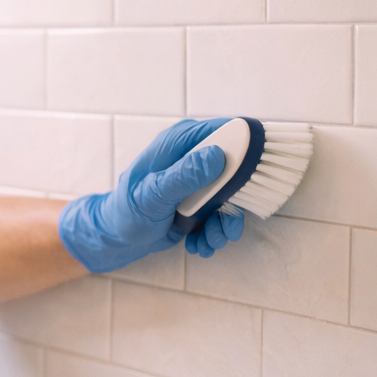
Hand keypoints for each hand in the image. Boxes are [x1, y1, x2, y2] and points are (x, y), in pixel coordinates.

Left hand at [57, 118, 244, 272]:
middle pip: (236, 169)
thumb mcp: (155, 194)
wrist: (117, 238)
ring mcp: (198, 182)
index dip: (246, 145)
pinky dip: (214, 234)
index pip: (223, 130)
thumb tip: (217, 155)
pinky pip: (220, 216)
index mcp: (180, 143)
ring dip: (224, 225)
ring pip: (231, 198)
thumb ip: (185, 175)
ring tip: (210, 241)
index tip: (259, 168)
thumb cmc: (128, 210)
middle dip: (235, 202)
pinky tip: (198, 245)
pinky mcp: (200, 203)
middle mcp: (192, 158)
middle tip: (226, 224)